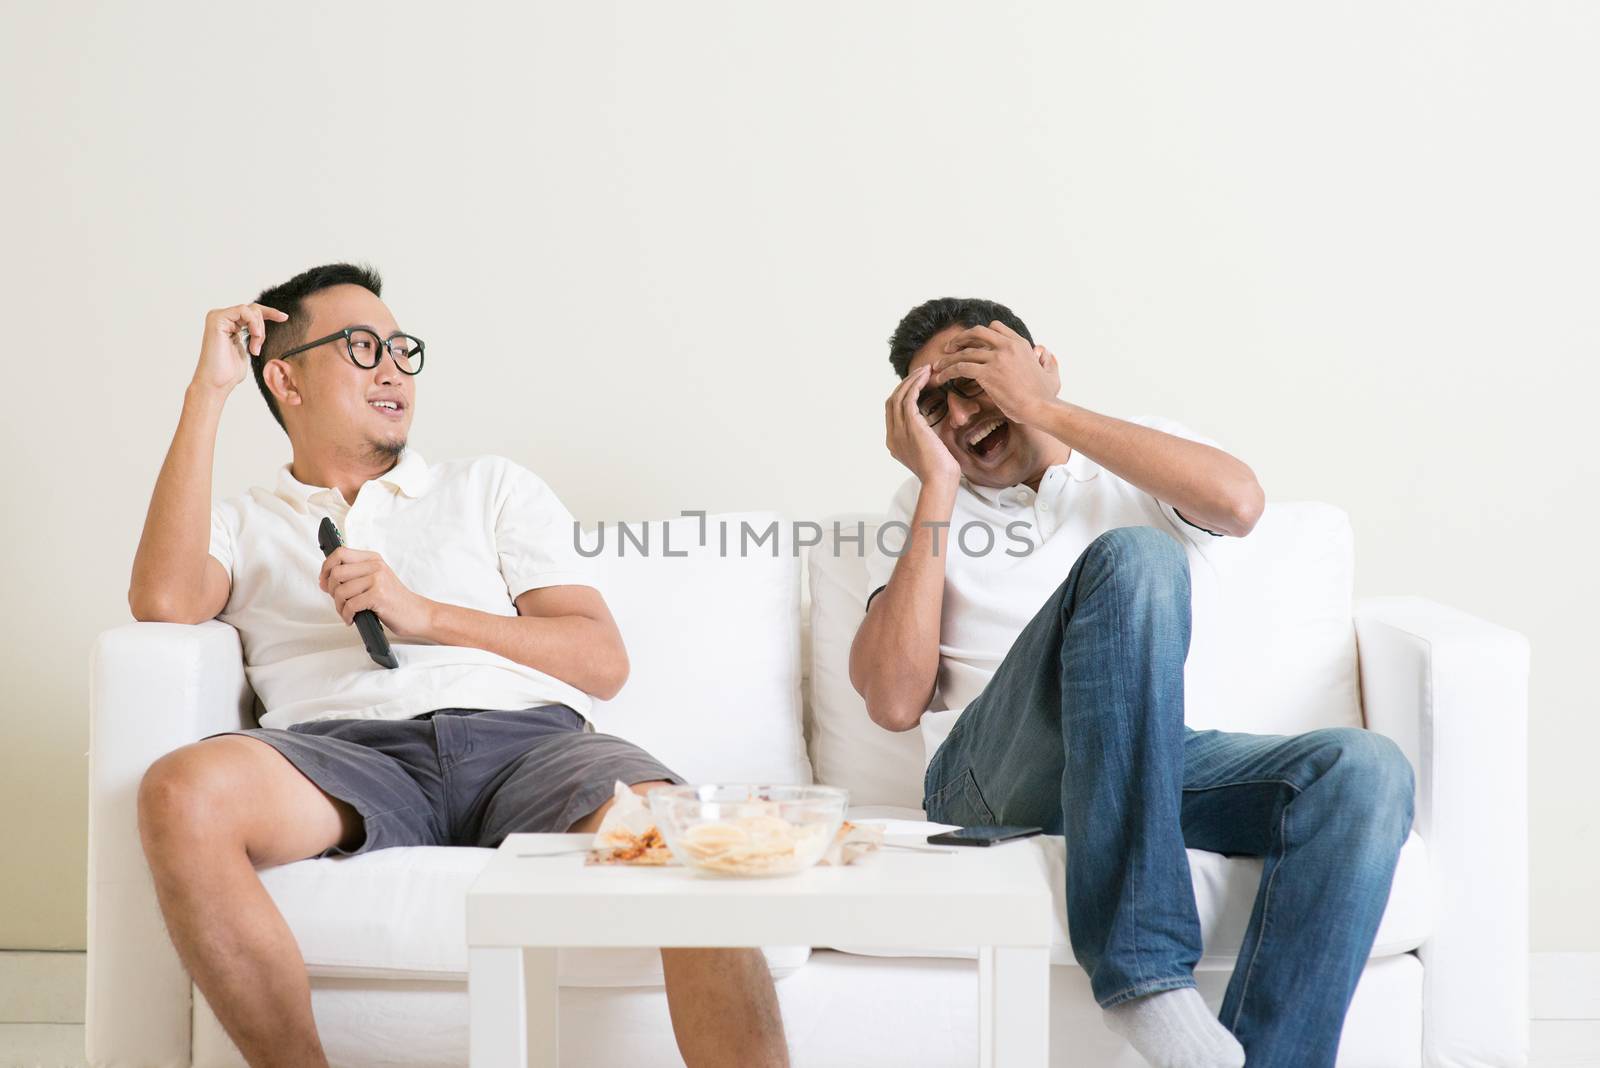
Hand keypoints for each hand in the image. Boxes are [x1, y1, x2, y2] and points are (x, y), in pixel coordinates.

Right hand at [192, 303, 288, 394]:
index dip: (269, 313)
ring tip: (254, 348)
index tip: (284, 318)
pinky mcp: (217, 319)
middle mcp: (221, 318)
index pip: (251, 311)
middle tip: (259, 346)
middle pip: (253, 309)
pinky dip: (253, 322)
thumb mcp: (249, 348)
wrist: (217, 383)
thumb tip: (263, 329)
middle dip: (263, 326)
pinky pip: (243, 310)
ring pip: (250, 310)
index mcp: (228, 324)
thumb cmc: (230, 372)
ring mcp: (217, 317)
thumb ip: (253, 335)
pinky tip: (255, 336)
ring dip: (258, 329)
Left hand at [318, 546, 435, 640]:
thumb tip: (325, 579)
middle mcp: (376, 566)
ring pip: (340, 590)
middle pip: (336, 572)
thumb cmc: (395, 600)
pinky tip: (352, 619)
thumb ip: (355, 575)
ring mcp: (378, 580)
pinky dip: (346, 615)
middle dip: (330, 590)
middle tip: (338, 600)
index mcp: (374, 559)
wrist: (418, 614)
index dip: (326, 567)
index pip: (340, 553)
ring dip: (339, 606)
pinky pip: (350, 605)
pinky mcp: (378, 596)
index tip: (324, 581)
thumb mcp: (377, 579)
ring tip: (347, 613)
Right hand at [885, 366, 959, 486]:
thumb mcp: (929, 452)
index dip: (903, 394)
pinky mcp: (910, 425)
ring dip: (912, 380)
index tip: (918, 385)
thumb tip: (934, 429)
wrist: (940, 481)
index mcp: (894, 442)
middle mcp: (892, 435)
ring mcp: (898, 430)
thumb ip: (925, 438)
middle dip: (905, 384)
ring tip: (925, 370)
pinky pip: (908, 397)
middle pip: (892, 400)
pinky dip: (916, 384)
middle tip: (921, 372)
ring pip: (899, 395)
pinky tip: (926, 377)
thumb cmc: (941, 471)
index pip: (893, 411)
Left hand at [930, 321, 1060, 425]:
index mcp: (1020, 343)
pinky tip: (941, 378)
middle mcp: (1007, 346)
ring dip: (948, 358)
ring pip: (964, 351)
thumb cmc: (1046, 396)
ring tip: (937, 366)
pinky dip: (948, 371)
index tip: (971, 343)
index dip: (980, 334)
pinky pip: (961, 367)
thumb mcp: (1051, 372)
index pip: (995, 327)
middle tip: (949, 348)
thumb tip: (1044, 352)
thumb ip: (1047, 360)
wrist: (1041, 408)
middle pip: (977, 332)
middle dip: (960, 338)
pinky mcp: (987, 373)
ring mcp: (997, 358)